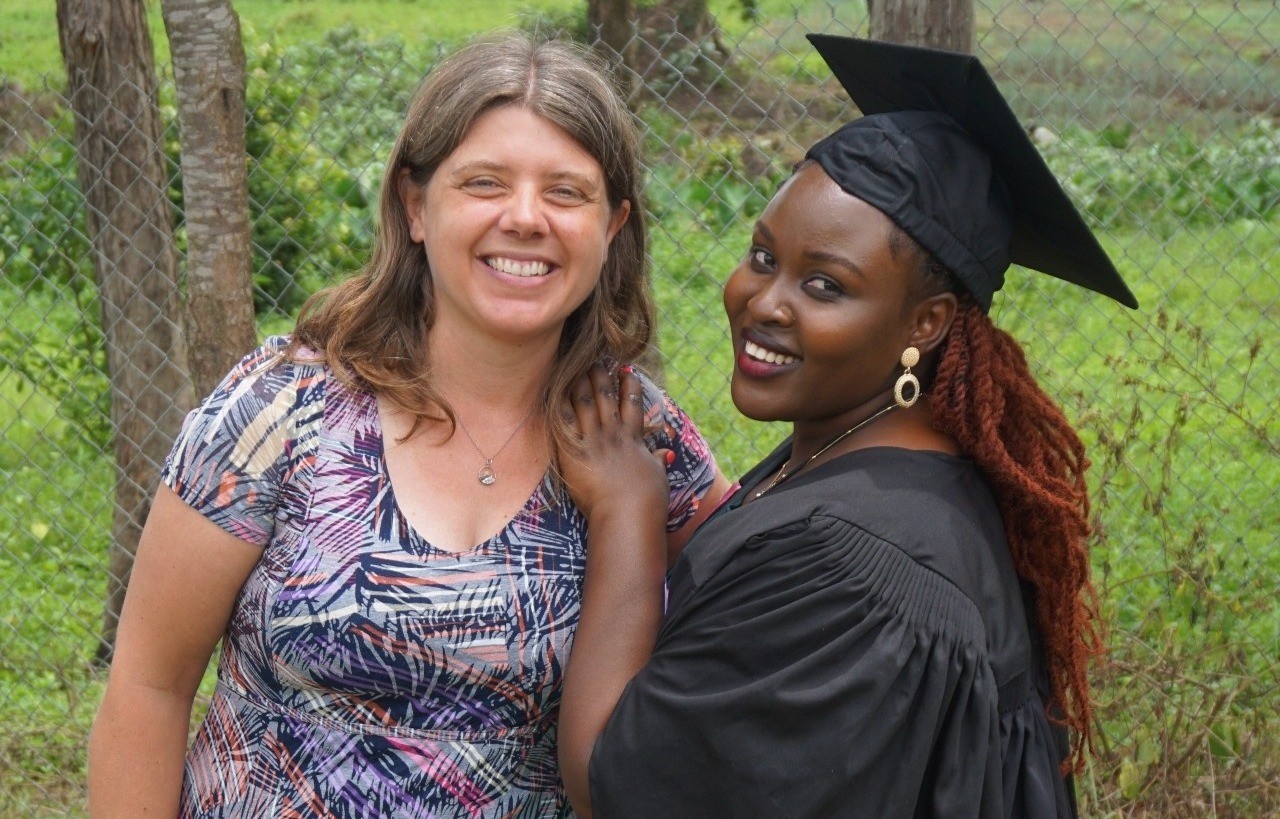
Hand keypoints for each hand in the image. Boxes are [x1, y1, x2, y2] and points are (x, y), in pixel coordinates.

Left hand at [559, 364, 669, 524]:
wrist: (627, 514)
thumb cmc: (647, 500)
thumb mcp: (658, 476)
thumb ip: (659, 460)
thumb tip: (667, 453)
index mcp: (633, 439)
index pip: (632, 403)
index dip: (629, 385)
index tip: (627, 371)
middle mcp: (613, 434)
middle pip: (606, 396)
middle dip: (601, 376)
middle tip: (596, 361)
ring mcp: (592, 441)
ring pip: (585, 402)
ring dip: (580, 383)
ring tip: (576, 368)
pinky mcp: (574, 452)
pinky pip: (564, 422)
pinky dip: (559, 405)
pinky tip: (555, 391)